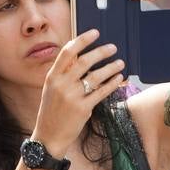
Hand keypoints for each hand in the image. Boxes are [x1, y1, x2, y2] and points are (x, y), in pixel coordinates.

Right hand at [32, 30, 124, 154]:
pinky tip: (118, 78)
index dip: (83, 39)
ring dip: (110, 67)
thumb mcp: (51, 89)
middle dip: (101, 51)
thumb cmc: (52, 111)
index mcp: (52, 76)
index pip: (68, 52)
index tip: (95, 33)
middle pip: (85, 61)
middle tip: (113, 47)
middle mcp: (61, 84)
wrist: (49, 136)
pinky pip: (101, 92)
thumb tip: (82, 57)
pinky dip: (112, 84)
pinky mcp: (83, 108)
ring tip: (120, 63)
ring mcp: (72, 96)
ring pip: (96, 76)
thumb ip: (63, 74)